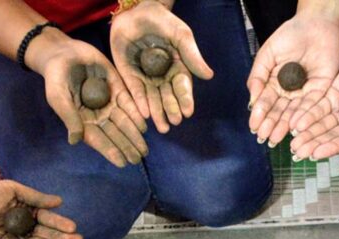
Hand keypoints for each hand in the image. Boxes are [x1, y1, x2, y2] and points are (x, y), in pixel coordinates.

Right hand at [26, 31, 148, 167]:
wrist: (63, 53)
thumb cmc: (55, 77)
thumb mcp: (58, 97)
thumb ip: (69, 117)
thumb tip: (75, 141)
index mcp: (82, 121)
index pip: (98, 139)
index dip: (111, 151)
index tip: (123, 163)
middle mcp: (97, 115)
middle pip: (115, 134)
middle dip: (127, 147)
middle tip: (139, 159)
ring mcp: (108, 102)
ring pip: (124, 121)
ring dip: (134, 136)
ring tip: (145, 149)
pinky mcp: (117, 88)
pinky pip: (129, 103)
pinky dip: (136, 114)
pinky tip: (144, 126)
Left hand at [110, 0, 214, 133]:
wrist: (137, 11)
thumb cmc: (163, 21)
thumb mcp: (181, 36)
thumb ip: (192, 56)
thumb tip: (209, 76)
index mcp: (177, 68)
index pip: (182, 87)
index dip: (185, 99)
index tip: (188, 112)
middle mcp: (162, 76)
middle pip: (167, 96)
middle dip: (171, 110)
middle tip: (173, 122)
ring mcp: (145, 77)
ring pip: (152, 98)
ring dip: (157, 113)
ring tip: (161, 126)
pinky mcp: (129, 75)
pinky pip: (134, 91)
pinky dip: (139, 102)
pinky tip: (144, 114)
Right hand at [246, 13, 338, 146]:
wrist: (315, 24)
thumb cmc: (289, 35)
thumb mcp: (267, 55)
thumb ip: (258, 76)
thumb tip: (252, 101)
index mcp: (274, 84)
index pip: (266, 103)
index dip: (259, 115)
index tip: (254, 127)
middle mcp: (289, 92)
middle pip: (279, 112)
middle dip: (270, 124)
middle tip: (264, 137)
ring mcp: (305, 92)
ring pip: (294, 113)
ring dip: (284, 126)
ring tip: (276, 137)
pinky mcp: (321, 90)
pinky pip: (311, 105)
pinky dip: (303, 116)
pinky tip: (294, 125)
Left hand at [289, 45, 338, 159]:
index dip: (331, 148)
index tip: (316, 154)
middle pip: (330, 137)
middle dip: (314, 144)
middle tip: (298, 152)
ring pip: (321, 125)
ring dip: (307, 133)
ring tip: (293, 141)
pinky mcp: (331, 97)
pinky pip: (317, 108)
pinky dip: (306, 115)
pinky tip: (295, 122)